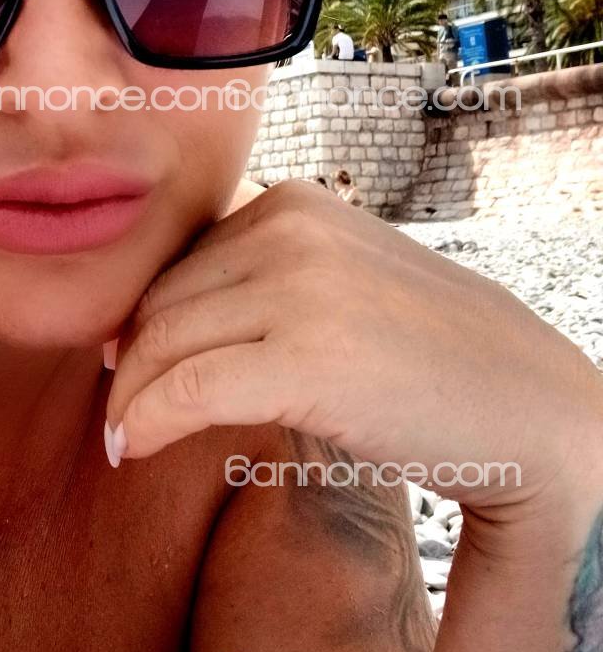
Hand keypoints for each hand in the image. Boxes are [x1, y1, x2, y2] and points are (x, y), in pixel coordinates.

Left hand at [104, 180, 602, 518]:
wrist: (530, 408)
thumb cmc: (429, 355)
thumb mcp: (339, 281)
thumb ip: (261, 276)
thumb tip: (154, 315)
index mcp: (295, 201)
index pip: (179, 259)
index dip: (141, 316)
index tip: (125, 359)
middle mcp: (291, 226)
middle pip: (161, 300)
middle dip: (131, 359)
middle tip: (120, 409)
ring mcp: (301, 287)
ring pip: (162, 344)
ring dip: (130, 398)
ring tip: (123, 437)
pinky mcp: (307, 357)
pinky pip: (186, 391)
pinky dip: (145, 423)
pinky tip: (131, 449)